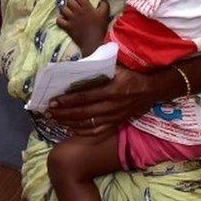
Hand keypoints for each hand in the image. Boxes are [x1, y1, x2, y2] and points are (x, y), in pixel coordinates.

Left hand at [47, 66, 161, 135]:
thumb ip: (98, 70)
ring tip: (55, 119)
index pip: (84, 97)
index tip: (53, 100)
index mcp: (111, 90)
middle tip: (49, 112)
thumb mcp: (117, 68)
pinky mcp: (116, 124)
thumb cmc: (130, 76)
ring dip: (69, 122)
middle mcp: (112, 106)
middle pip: (83, 113)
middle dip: (63, 113)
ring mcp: (114, 117)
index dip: (67, 100)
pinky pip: (97, 131)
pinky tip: (70, 128)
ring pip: (88, 124)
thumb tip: (76, 70)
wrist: (151, 90)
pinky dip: (82, 132)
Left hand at [56, 0, 109, 55]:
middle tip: (76, 8)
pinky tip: (64, 21)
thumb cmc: (100, 28)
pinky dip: (60, 20)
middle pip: (69, 1)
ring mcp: (70, 19)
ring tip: (70, 14)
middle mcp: (77, 12)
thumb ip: (104, 5)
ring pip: (63, 9)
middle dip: (72, 3)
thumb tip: (102, 0)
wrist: (93, 42)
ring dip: (66, 10)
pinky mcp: (66, 27)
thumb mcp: (104, 15)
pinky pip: (59, 20)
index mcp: (86, 8)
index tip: (83, 3)